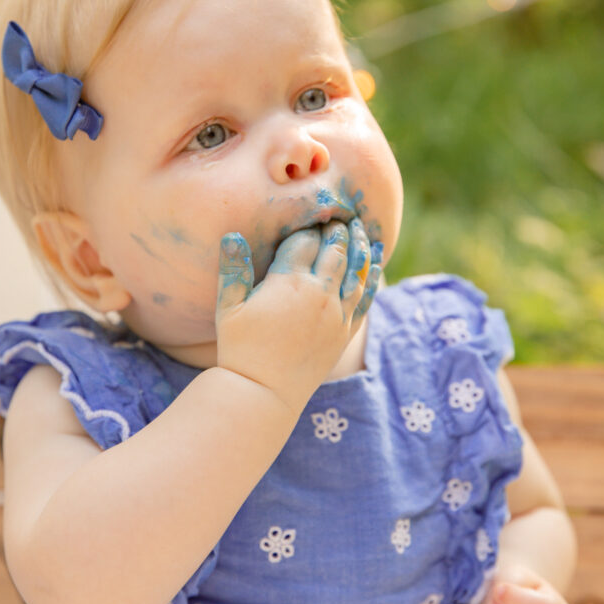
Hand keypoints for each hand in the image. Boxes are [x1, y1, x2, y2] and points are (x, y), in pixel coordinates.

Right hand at [215, 218, 381, 411]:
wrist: (264, 392)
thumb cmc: (240, 349)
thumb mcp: (228, 308)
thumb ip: (233, 269)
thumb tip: (233, 235)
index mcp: (288, 282)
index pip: (306, 240)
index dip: (310, 224)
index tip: (315, 211)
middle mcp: (318, 294)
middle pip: (336, 249)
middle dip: (339, 229)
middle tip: (340, 214)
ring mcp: (336, 313)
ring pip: (357, 269)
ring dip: (360, 245)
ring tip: (361, 228)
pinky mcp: (345, 332)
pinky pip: (365, 297)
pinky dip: (372, 276)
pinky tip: (375, 261)